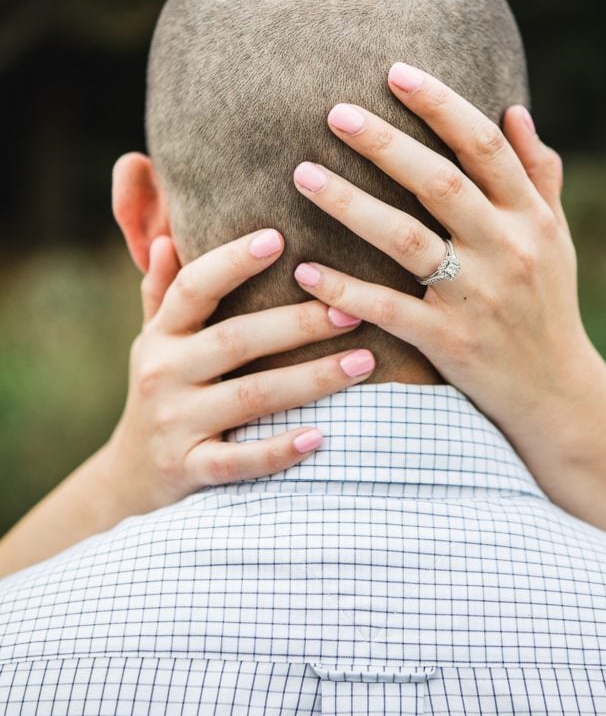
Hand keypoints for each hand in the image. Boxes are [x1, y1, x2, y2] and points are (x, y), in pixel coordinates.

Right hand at [0, 226, 374, 576]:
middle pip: (235, 340)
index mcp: (161, 335)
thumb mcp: (154, 342)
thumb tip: (165, 242)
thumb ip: (163, 293)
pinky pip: (239, 461)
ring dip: (311, 379)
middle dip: (298, 324)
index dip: (231, 262)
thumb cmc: (162, 392)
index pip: (193, 289)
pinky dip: (278, 450)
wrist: (131, 477)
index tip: (278, 238)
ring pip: (250, 398)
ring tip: (363, 362)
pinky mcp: (189, 468)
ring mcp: (175, 424)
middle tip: (353, 310)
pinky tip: (321, 436)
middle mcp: (163, 374)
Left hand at [290, 63, 605, 566]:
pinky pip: (388, 309)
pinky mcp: (449, 341)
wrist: (555, 391)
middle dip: (385, 143)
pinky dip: (345, 290)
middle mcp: (507, 248)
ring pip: (406, 239)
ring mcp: (477, 296)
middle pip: (439, 182)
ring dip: (351, 204)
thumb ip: (538, 175)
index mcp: (530, 216)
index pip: (484, 145)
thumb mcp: (557, 238)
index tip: (394, 71)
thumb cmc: (548, 305)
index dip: (440, 103)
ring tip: (302, 175)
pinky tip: (304, 271)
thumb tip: (516, 110)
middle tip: (334, 112)